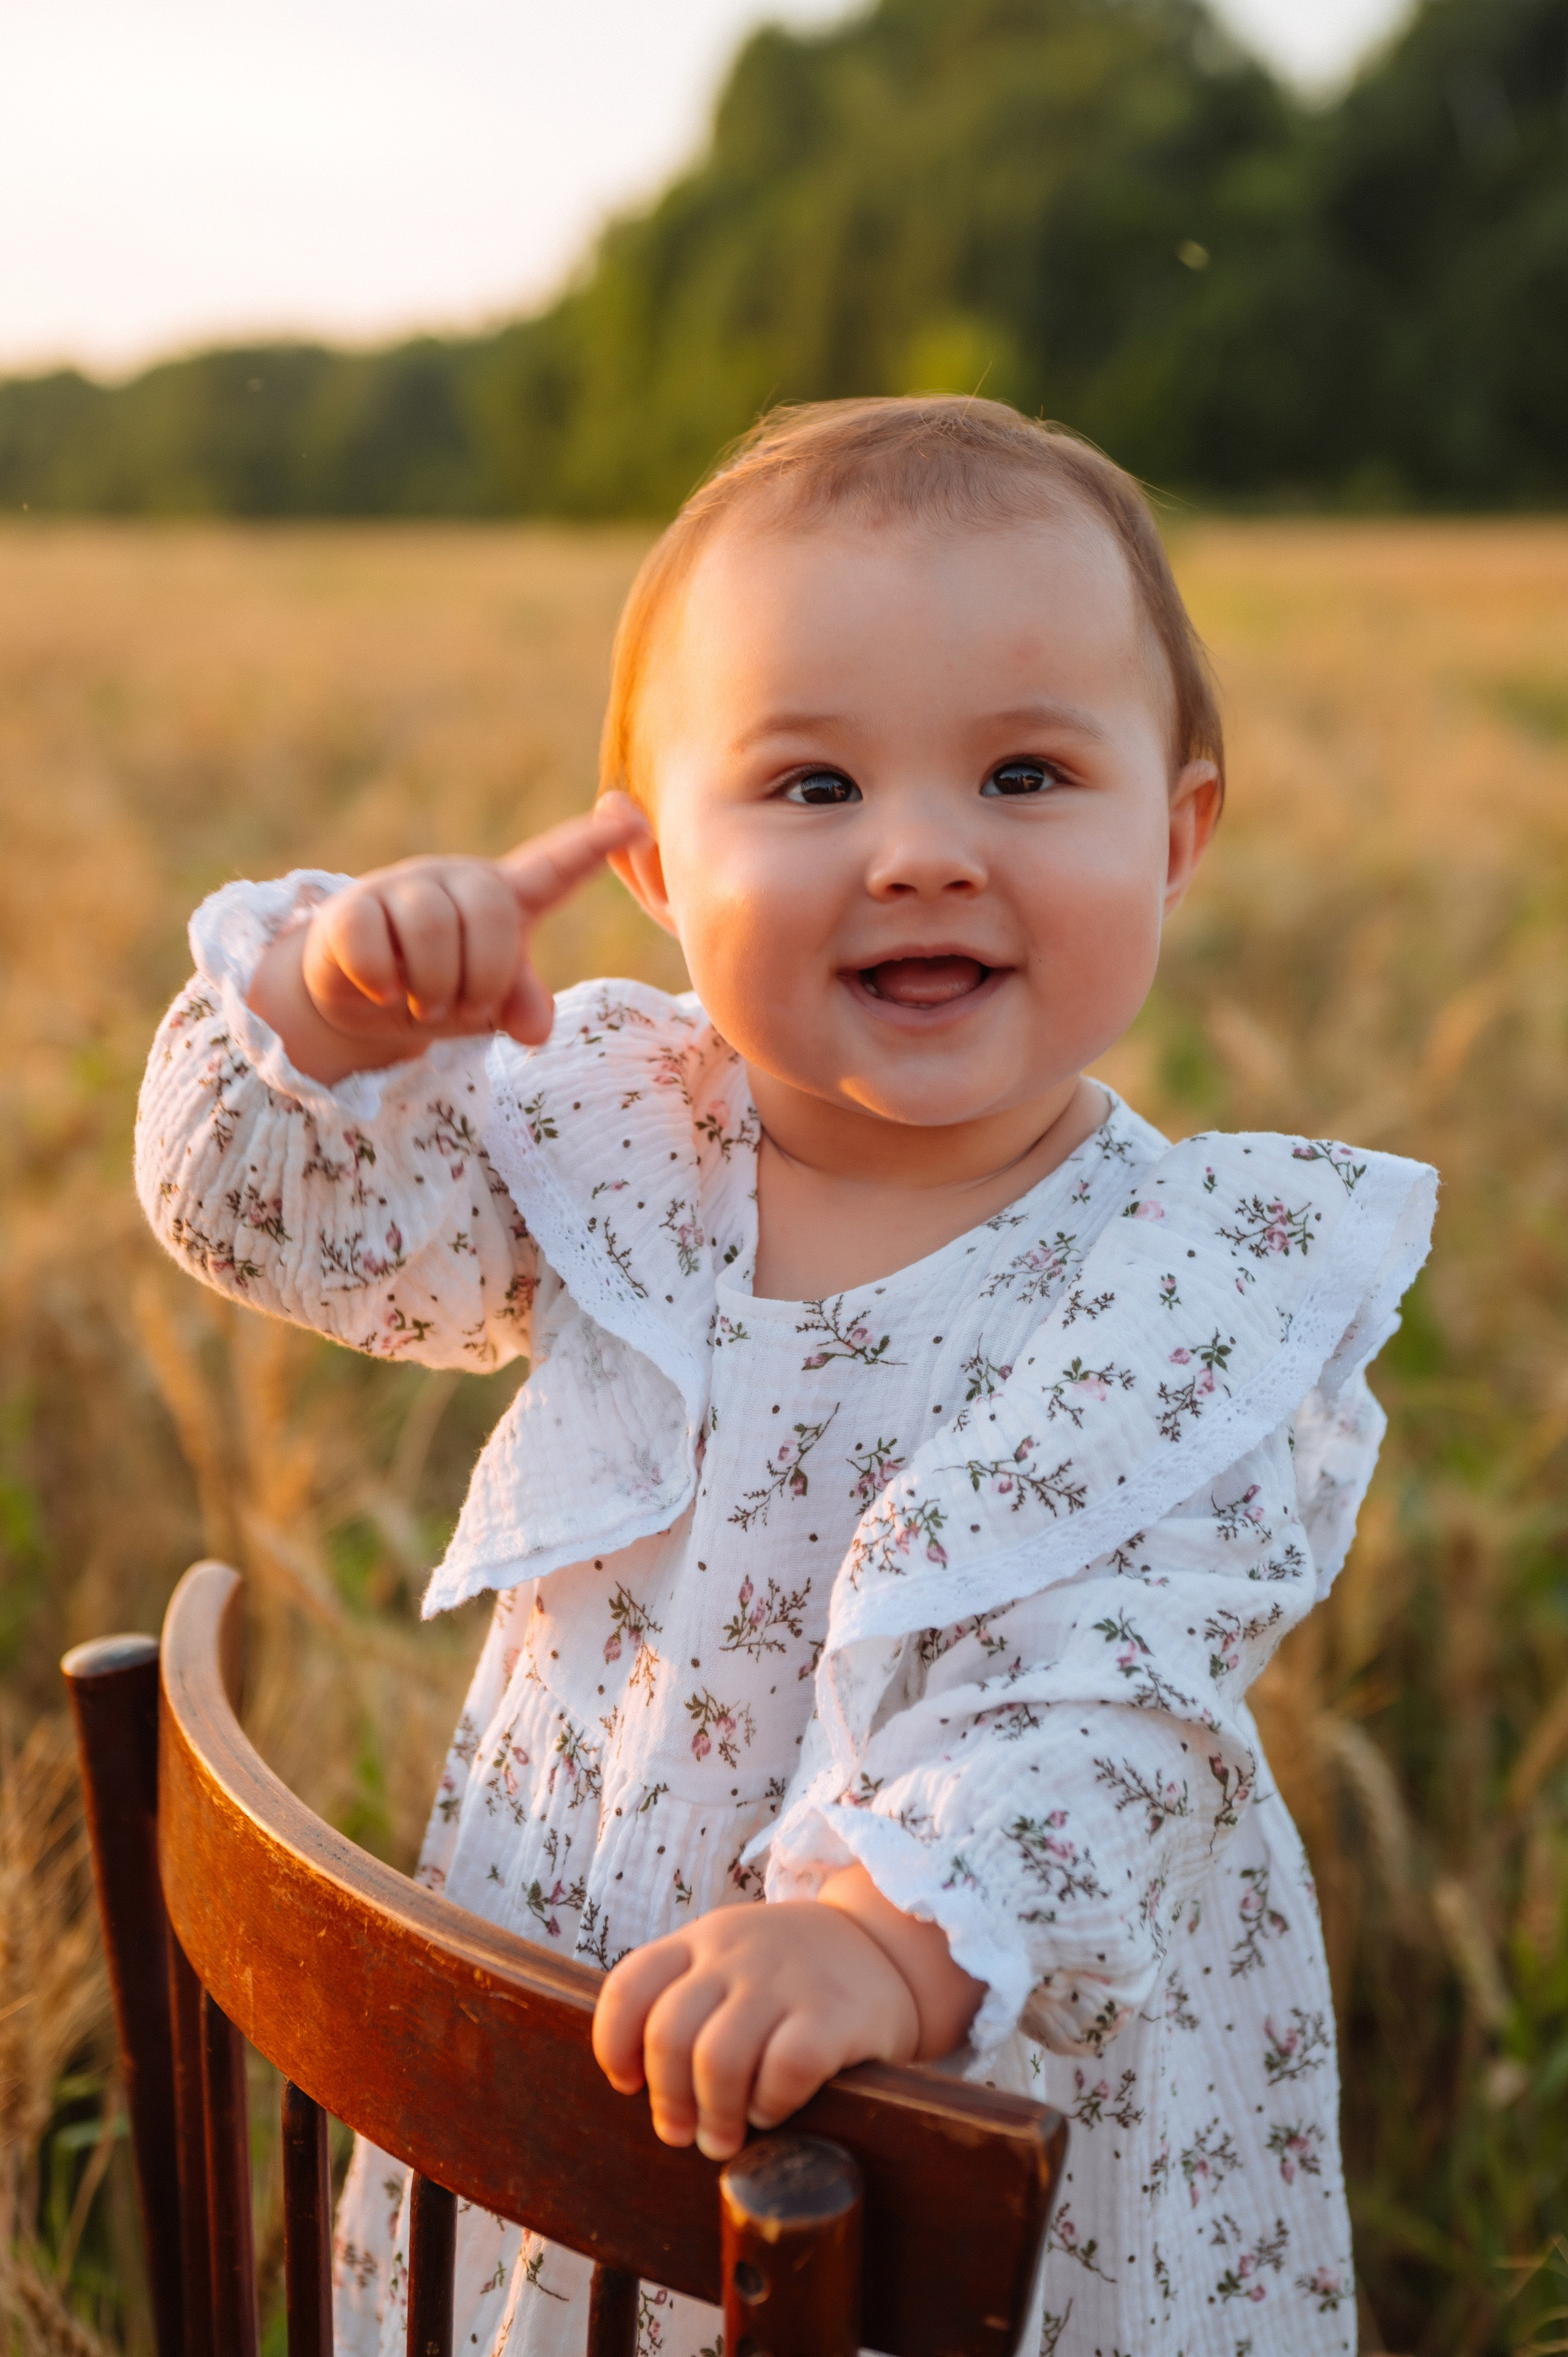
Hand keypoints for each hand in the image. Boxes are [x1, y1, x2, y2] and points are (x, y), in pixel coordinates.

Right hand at [247, 796, 648, 1084]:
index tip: (637, 820)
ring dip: (434, 986)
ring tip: (424, 1005)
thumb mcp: (489, 1002)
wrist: (361, 1000)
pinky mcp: (351, 907)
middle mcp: (458, 881)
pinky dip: (382, 981)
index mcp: (506, 898)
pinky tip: (382, 991)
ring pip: (432, 924)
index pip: (555, 866)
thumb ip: (520, 1004)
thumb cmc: (442, 989)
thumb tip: (535, 1029)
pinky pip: (372, 941)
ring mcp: (402, 887)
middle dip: (485, 975)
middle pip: (491, 910)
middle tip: (464, 1007)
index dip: (593, 843)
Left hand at [591, 1868, 983, 2161]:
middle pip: (669, 2033)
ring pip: (718, 2057)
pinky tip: (775, 2109)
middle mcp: (736, 1954)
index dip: (614, 2043)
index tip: (628, 2082)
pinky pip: (787, 2068)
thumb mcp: (730, 1962)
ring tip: (724, 2138)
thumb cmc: (788, 1975)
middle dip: (667, 2099)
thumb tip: (640, 2088)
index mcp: (701, 1942)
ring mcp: (785, 1981)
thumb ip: (686, 2004)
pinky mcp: (834, 2013)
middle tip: (682, 2133)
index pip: (630, 1984)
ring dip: (714, 2114)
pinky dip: (771, 2102)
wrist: (885, 1945)